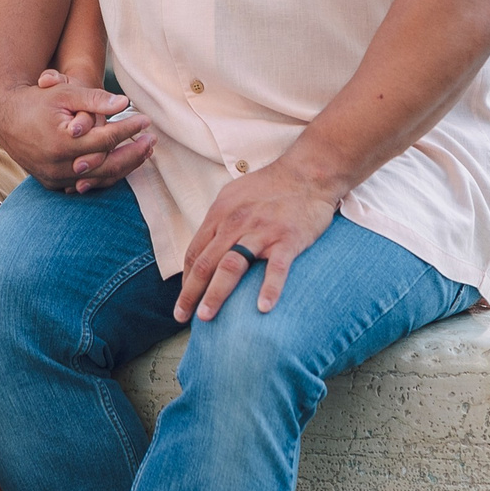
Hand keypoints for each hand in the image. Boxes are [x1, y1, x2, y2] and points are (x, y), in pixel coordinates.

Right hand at [0, 75, 154, 193]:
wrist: (5, 118)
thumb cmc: (37, 100)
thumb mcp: (64, 93)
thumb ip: (95, 98)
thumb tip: (124, 103)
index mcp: (63, 143)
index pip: (107, 139)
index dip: (129, 128)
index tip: (146, 119)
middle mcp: (60, 166)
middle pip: (108, 165)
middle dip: (134, 153)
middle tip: (152, 140)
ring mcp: (56, 178)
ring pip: (99, 179)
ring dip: (124, 166)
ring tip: (143, 152)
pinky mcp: (52, 184)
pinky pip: (85, 184)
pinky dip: (105, 175)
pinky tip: (120, 165)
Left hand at [173, 155, 342, 321]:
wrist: (307, 173)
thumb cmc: (270, 186)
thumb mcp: (234, 195)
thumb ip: (219, 220)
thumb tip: (205, 247)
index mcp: (221, 214)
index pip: (196, 252)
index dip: (186, 278)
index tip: (184, 299)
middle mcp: (236, 223)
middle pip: (206, 263)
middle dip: (191, 292)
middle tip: (182, 317)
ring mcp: (262, 232)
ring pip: (231, 266)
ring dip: (216, 294)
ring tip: (206, 317)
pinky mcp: (288, 239)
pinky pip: (276, 268)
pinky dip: (269, 288)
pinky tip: (262, 309)